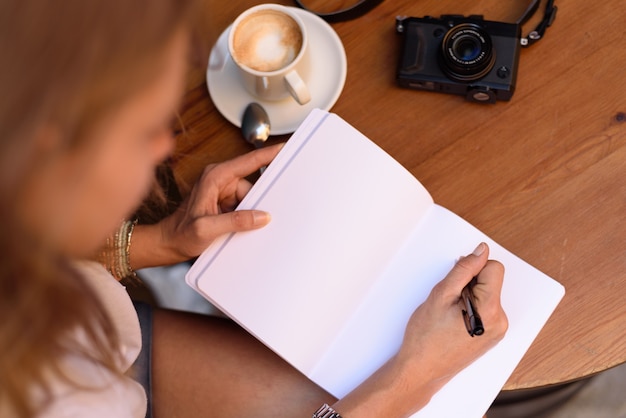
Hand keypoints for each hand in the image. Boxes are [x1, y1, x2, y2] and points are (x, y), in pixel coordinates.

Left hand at [131, 144, 281, 267]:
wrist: (168, 245)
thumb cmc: (179, 233)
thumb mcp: (206, 229)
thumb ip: (235, 221)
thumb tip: (262, 216)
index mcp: (214, 177)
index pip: (247, 162)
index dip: (267, 155)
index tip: (283, 148)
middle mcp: (220, 181)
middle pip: (252, 186)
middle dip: (256, 202)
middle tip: (258, 217)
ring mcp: (223, 193)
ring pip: (250, 199)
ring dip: (249, 214)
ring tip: (235, 228)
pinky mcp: (226, 205)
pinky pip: (245, 208)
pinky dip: (246, 218)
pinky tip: (238, 229)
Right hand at [333, 242, 506, 416]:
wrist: (422, 369)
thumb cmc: (426, 337)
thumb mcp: (441, 295)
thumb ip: (464, 269)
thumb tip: (480, 251)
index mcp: (490, 310)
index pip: (494, 268)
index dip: (473, 269)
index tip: (456, 282)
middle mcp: (500, 321)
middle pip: (491, 281)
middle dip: (470, 283)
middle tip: (449, 301)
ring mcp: (498, 330)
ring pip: (487, 294)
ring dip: (469, 296)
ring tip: (450, 313)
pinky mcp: (492, 335)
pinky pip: (486, 308)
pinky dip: (471, 307)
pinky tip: (454, 320)